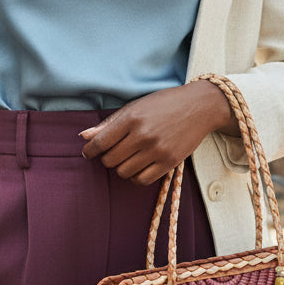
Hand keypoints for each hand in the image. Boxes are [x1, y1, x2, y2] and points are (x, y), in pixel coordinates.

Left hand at [79, 80, 235, 185]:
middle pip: (110, 160)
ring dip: (121, 168)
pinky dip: (135, 176)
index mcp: (131, 118)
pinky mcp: (169, 162)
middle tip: (114, 151)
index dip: (90, 150)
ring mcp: (157, 150)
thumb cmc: (164, 104)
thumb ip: (109, 124)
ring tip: (128, 158)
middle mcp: (142, 135)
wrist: (199, 107)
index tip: (89, 152)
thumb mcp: (135, 107)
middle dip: (107, 158)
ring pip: (124, 172)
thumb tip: (84, 137)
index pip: (100, 142)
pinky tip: (138, 167)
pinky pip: (142, 180)